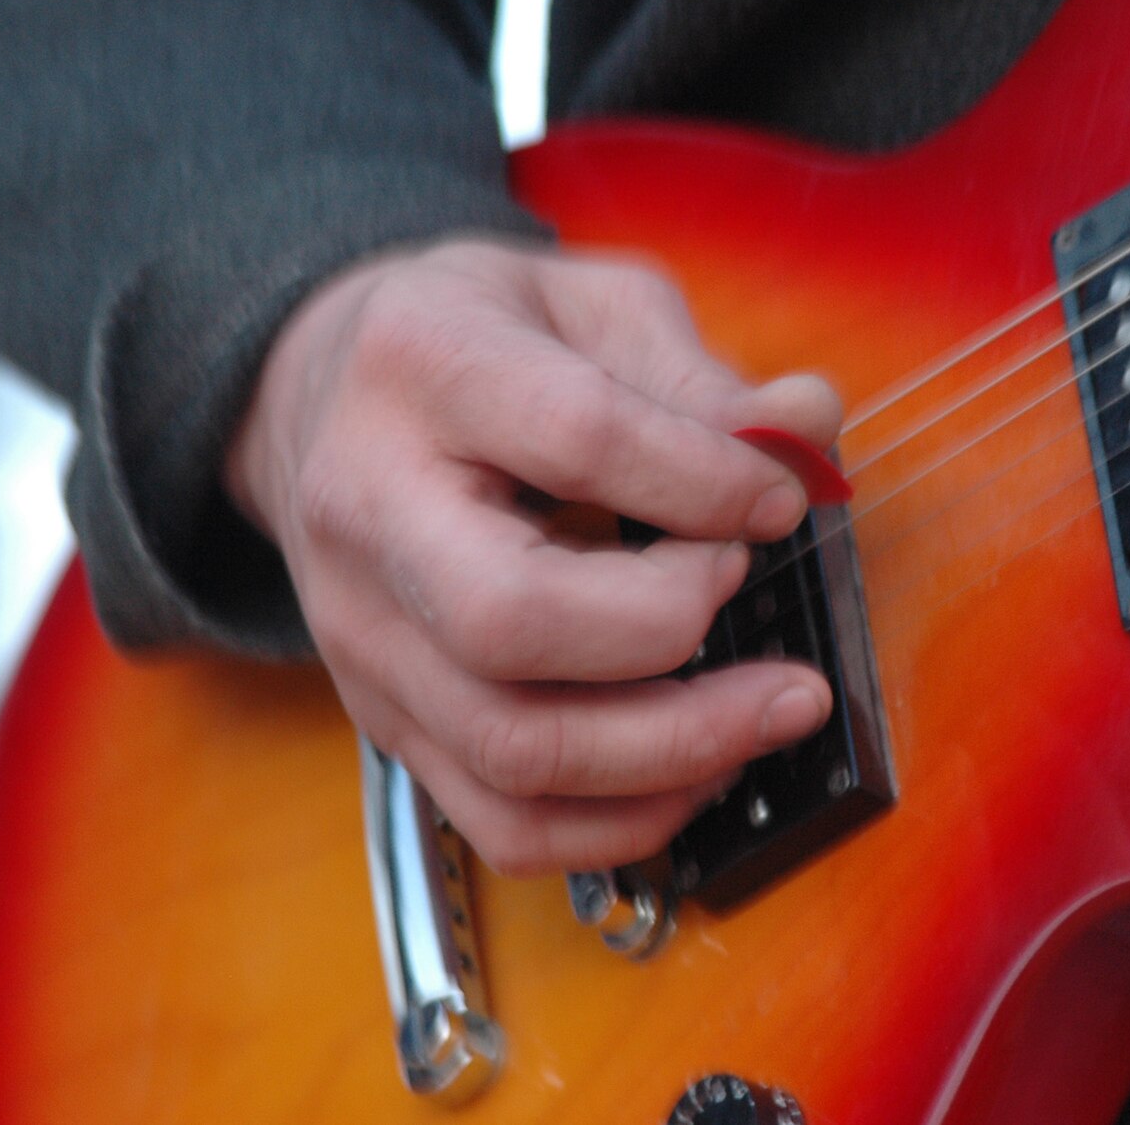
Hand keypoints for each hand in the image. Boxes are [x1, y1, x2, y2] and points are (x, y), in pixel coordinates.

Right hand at [225, 235, 842, 874]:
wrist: (322, 397)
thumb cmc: (477, 342)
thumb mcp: (587, 306)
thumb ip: (698, 372)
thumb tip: (807, 428)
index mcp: (424, 364)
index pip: (578, 440)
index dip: (706, 481)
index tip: (780, 499)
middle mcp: (368, 510)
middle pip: (510, 621)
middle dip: (672, 628)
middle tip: (753, 584)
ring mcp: (364, 634)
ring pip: (514, 748)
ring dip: (675, 748)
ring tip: (776, 705)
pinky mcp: (385, 719)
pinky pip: (504, 824)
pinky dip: (623, 820)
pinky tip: (701, 767)